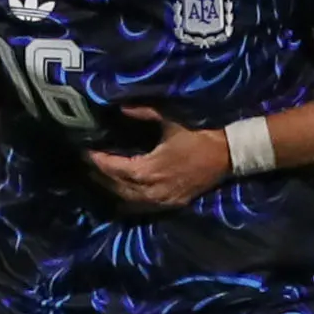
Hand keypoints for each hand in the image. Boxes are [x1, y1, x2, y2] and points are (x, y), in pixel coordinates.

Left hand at [86, 107, 230, 209]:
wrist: (225, 156)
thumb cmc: (198, 137)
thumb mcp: (170, 121)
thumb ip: (143, 113)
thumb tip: (121, 106)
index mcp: (150, 169)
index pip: (116, 168)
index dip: (99, 161)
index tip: (87, 151)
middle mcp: (153, 189)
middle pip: (118, 186)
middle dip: (101, 175)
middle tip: (89, 163)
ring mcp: (162, 200)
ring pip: (128, 199)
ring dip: (113, 188)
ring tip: (100, 177)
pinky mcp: (171, 204)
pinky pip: (143, 207)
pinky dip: (129, 200)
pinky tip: (121, 193)